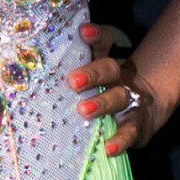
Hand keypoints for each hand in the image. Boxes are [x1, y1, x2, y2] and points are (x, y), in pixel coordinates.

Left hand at [67, 20, 168, 155]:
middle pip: (109, 69)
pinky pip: (130, 132)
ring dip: (102, 103)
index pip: (104, 45)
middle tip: (73, 81)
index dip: (96, 37)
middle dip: (92, 74)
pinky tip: (109, 147)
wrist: (144, 112)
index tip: (83, 31)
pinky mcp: (138, 126)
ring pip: (118, 97)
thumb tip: (35, 73)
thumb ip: (74, 78)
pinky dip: (120, 140)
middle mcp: (118, 80)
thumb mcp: (94, 85)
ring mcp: (130, 102)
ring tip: (84, 110)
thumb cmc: (105, 96)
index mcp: (106, 66)